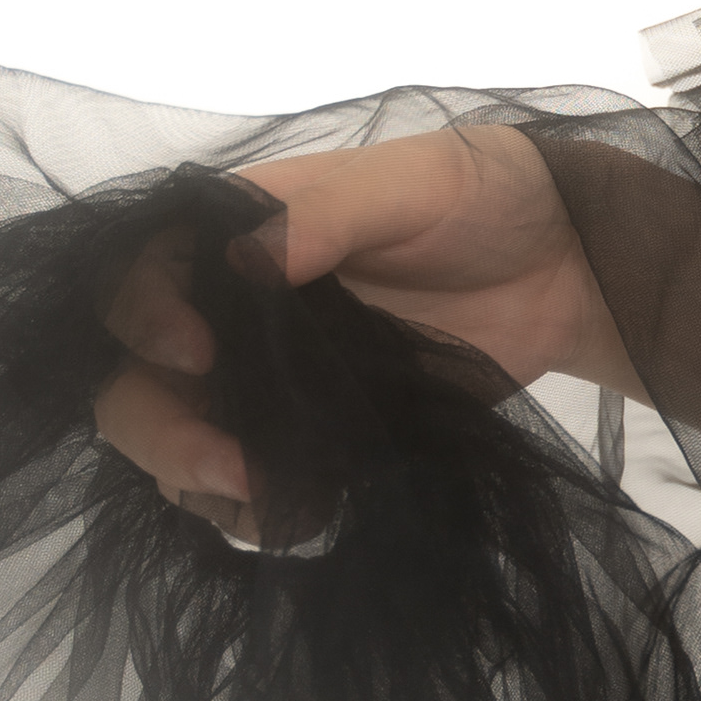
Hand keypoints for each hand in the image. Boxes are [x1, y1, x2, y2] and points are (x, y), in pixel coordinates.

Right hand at [93, 124, 624, 533]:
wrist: (564, 268)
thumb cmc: (484, 198)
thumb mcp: (412, 182)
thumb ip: (329, 214)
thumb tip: (248, 259)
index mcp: (234, 231)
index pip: (139, 272)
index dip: (141, 315)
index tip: (195, 353)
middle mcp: (231, 310)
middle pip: (136, 379)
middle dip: (158, 431)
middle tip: (227, 468)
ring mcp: (269, 380)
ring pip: (180, 442)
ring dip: (198, 483)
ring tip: (270, 502)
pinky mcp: (316, 433)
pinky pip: (253, 486)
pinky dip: (260, 512)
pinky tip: (306, 518)